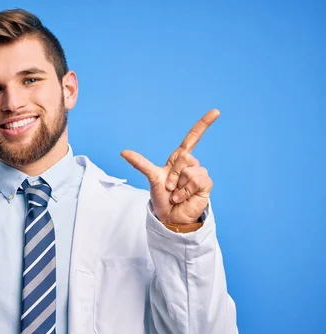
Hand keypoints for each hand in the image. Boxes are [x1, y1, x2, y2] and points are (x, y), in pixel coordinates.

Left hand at [121, 109, 218, 224]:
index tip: (216, 111)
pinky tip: (182, 197)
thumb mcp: (151, 177)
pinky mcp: (205, 184)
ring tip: (176, 194)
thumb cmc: (162, 197)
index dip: (204, 124)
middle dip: (172, 174)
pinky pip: (195, 180)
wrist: (170, 216)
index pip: (193, 138)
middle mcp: (191, 164)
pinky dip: (185, 191)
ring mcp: (199, 173)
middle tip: (169, 187)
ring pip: (189, 170)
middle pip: (184, 156)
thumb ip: (140, 163)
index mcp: (179, 159)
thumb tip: (122, 152)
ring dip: (178, 185)